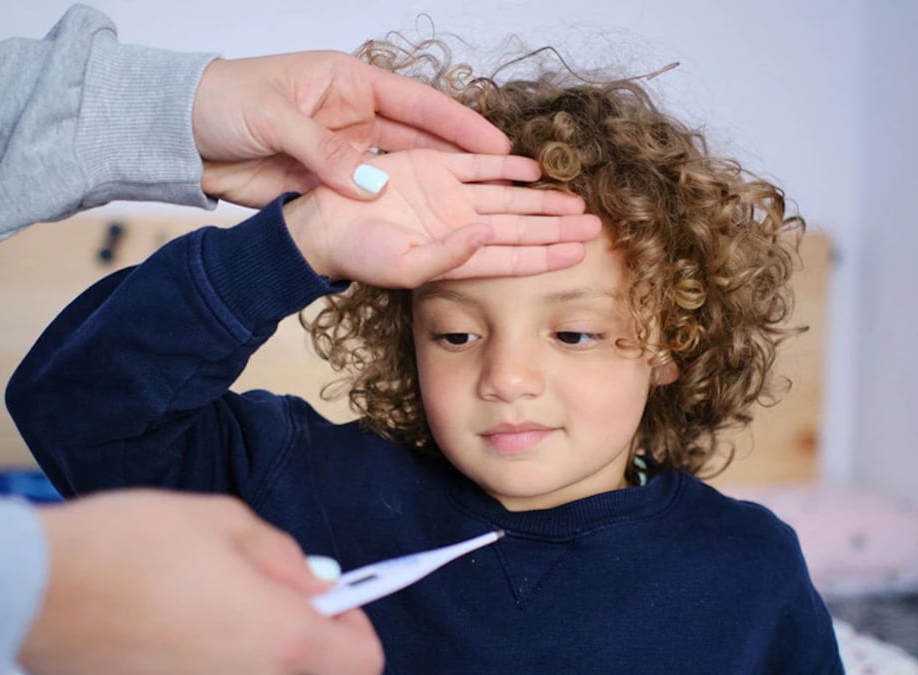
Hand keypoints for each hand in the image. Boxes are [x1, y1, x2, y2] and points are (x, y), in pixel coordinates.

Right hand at [22, 490, 382, 674]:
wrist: (30, 590)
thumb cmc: (132, 542)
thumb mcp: (223, 519)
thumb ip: (283, 555)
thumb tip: (316, 584)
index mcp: (278, 636)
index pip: (360, 663)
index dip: (354, 629)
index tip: (327, 602)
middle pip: (291, 663)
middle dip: (275, 623)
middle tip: (227, 579)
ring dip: (227, 646)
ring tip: (173, 601)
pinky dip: (184, 670)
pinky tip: (143, 633)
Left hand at [193, 51, 511, 206]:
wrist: (180, 134)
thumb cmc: (222, 101)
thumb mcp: (274, 118)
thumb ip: (323, 151)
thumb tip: (370, 187)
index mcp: (349, 83)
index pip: (418, 104)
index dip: (460, 125)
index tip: (497, 145)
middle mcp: (354, 117)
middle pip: (421, 141)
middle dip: (462, 161)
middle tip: (505, 182)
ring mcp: (344, 152)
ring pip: (401, 172)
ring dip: (434, 190)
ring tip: (477, 207)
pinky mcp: (328, 183)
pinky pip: (370, 198)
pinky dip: (394, 211)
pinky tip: (426, 225)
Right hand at [282, 150, 603, 285]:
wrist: (324, 225)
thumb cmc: (358, 256)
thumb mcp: (404, 266)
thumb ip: (448, 256)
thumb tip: (487, 236)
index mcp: (458, 255)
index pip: (514, 257)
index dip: (547, 255)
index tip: (580, 253)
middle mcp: (461, 227)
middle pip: (521, 227)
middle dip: (557, 227)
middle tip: (594, 226)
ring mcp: (450, 198)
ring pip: (508, 197)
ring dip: (541, 199)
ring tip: (575, 201)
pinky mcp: (434, 169)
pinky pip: (478, 165)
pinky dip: (506, 165)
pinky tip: (534, 169)